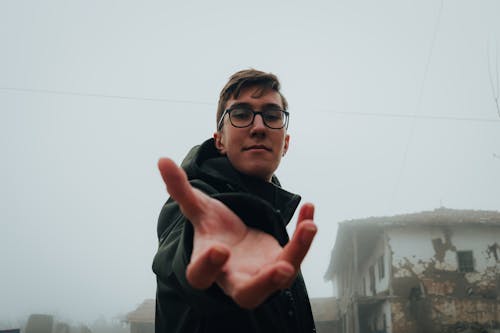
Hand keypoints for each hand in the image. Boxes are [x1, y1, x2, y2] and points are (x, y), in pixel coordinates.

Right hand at [158, 158, 316, 308]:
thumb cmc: (214, 228)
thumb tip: (162, 160)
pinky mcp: (282, 263)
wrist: (236, 241)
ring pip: (281, 275)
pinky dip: (304, 235)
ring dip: (297, 252)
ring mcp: (261, 274)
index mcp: (207, 266)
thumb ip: (181, 189)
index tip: (220, 248)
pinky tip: (310, 210)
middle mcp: (235, 277)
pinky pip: (297, 253)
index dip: (208, 266)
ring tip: (308, 226)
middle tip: (281, 270)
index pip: (201, 275)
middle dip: (264, 284)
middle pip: (247, 294)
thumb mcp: (199, 208)